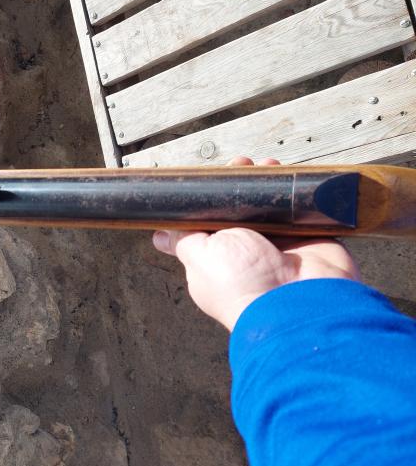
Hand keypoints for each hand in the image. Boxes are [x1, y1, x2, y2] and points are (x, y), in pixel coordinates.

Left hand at [152, 157, 359, 330]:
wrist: (296, 299)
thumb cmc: (241, 285)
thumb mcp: (199, 257)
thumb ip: (182, 240)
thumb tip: (160, 235)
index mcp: (216, 260)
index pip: (208, 222)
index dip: (208, 197)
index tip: (210, 178)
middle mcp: (246, 253)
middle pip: (239, 208)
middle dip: (238, 184)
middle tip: (240, 165)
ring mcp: (277, 244)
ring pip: (267, 204)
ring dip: (265, 182)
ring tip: (264, 165)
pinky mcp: (306, 237)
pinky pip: (297, 207)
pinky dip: (292, 190)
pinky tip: (284, 173)